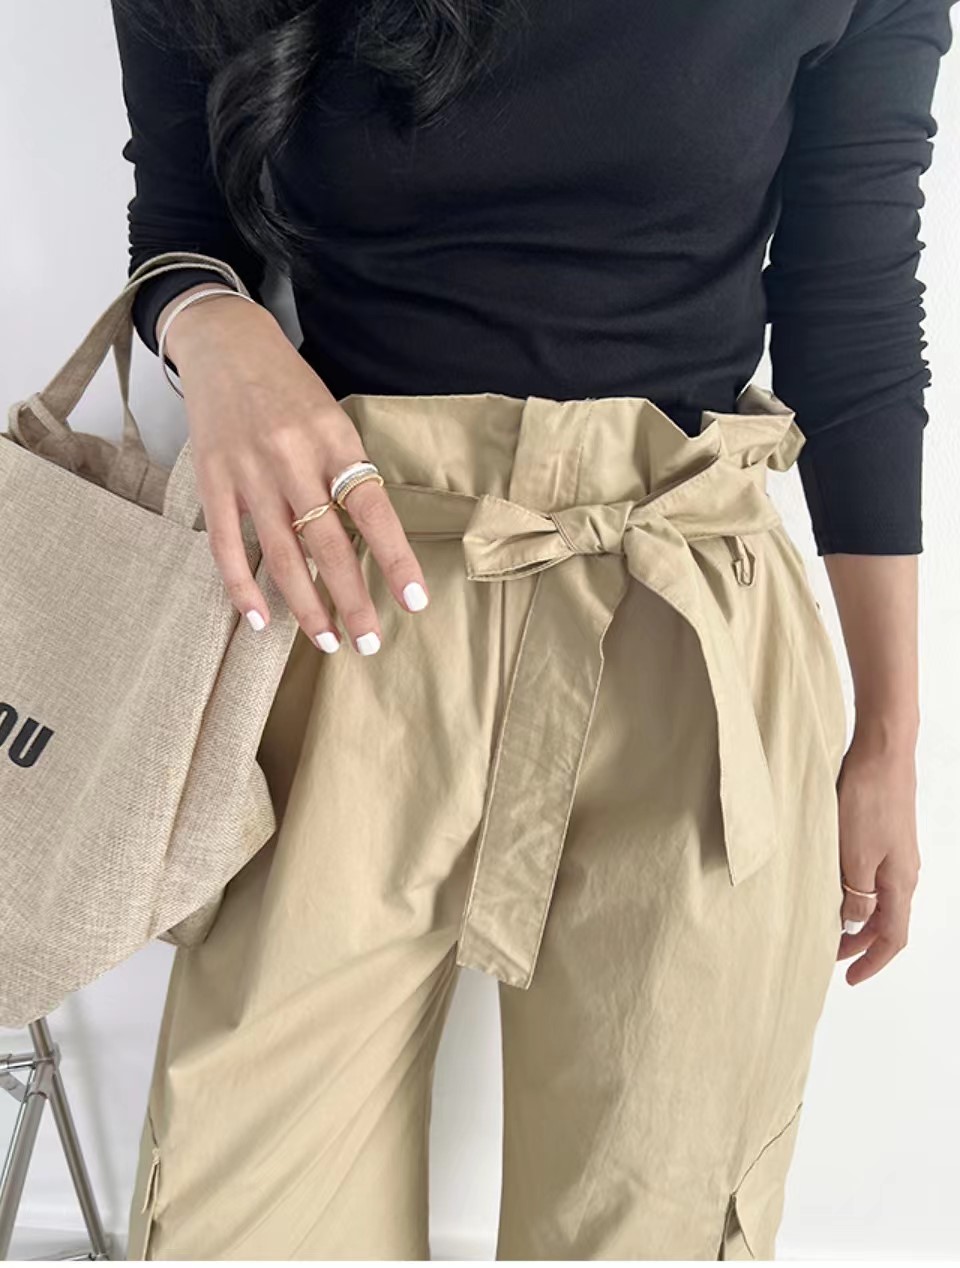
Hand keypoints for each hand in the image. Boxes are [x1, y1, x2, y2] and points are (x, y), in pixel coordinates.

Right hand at [163, 293, 429, 655]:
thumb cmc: (289, 386)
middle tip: (368, 643)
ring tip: (327, 640)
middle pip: (327, 544)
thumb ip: (348, 471)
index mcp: (334, 440)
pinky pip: (226, 546)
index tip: (415, 601)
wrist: (225, 343)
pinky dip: (242, 587)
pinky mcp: (211, 481)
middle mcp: (292, 458)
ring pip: (280, 554)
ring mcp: (248, 472)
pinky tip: (260, 620)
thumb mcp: (333, 417)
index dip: (394, 560)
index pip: (372, 510)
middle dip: (351, 601)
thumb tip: (368, 539)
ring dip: (306, 606)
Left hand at [835, 728, 919, 984]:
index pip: (893, 937)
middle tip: (829, 953)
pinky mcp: (884, 834)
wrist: (882, 753)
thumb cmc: (868, 800)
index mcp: (900, 882)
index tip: (850, 978)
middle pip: (887, 921)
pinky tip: (834, 885)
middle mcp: (904, 871)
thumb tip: (855, 922)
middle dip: (860, 943)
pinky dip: (856, 892)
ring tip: (827, 922)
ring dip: (856, 916)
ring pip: (880, 899)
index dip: (872, 962)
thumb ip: (855, 893)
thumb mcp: (854, 855)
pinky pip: (873, 877)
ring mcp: (896, 852)